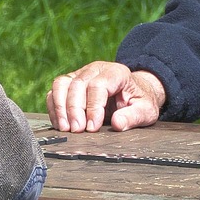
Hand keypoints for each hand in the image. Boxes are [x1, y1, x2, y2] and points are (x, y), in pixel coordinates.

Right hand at [47, 61, 165, 131]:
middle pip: (78, 84)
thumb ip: (133, 117)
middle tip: (77, 130)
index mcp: (116, 73)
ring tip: (65, 128)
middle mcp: (96, 69)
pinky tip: (61, 124)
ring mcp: (81, 74)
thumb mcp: (145, 111)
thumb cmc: (139, 101)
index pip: (98, 85)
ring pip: (61, 84)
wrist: (133, 93)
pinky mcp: (70, 83)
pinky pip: (55, 91)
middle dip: (74, 109)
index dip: (93, 107)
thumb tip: (118, 124)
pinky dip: (54, 108)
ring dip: (60, 107)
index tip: (92, 127)